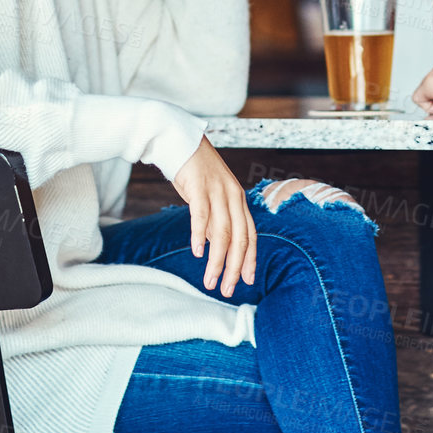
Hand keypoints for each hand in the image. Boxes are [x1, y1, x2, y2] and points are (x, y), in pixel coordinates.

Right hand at [168, 136, 254, 296]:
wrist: (182, 142)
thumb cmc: (196, 174)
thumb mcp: (212, 198)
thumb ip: (216, 221)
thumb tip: (216, 248)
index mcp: (239, 200)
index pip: (250, 235)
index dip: (250, 259)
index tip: (247, 280)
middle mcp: (233, 196)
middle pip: (239, 238)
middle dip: (234, 267)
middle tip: (226, 289)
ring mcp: (217, 191)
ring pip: (222, 232)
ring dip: (217, 260)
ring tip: (209, 281)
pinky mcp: (199, 186)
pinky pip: (202, 214)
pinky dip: (200, 235)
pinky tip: (198, 252)